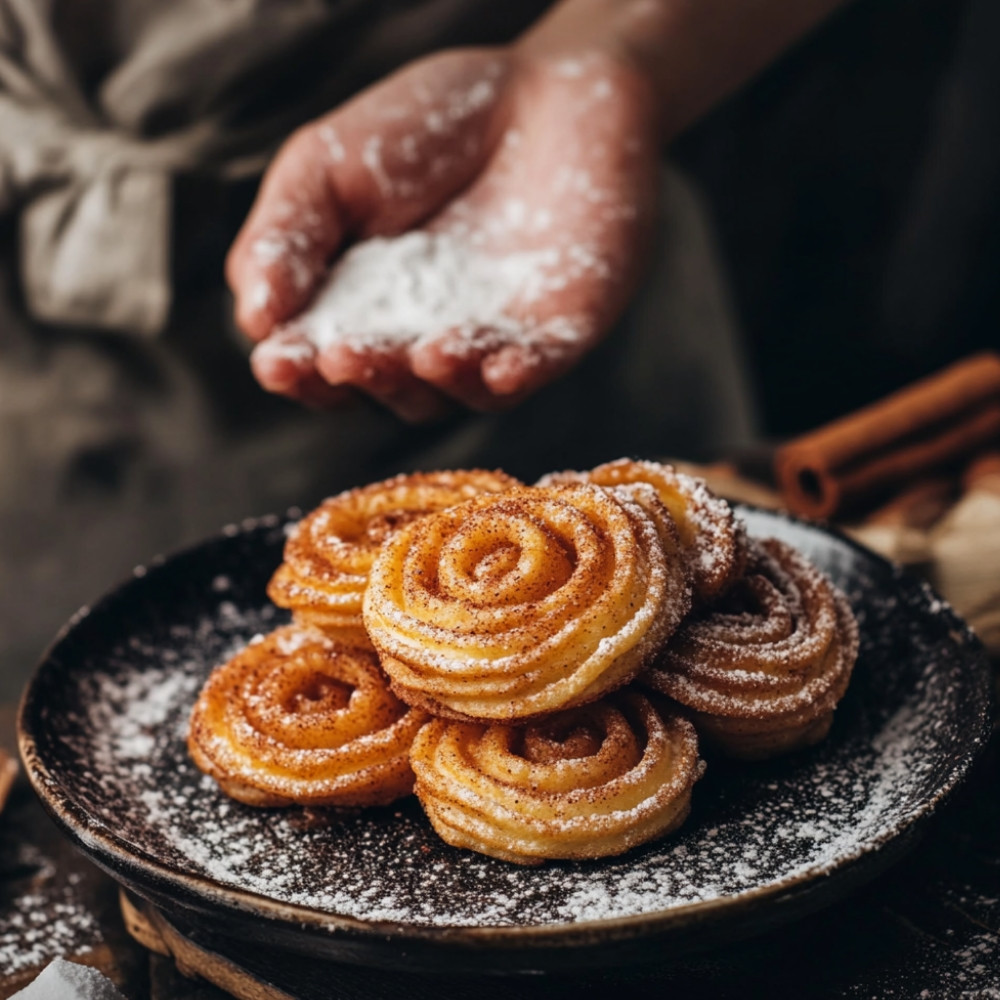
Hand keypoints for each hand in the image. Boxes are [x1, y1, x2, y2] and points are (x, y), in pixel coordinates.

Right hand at [226, 44, 660, 419]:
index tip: (276, 362)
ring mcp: (489, 343)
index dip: (298, 370)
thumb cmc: (422, 128)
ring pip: (456, 392)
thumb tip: (255, 319)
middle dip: (364, 377)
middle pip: (386, 387)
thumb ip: (286, 236)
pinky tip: (498, 368)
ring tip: (420, 352)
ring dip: (435, 381)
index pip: (319, 363)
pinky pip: (537, 370)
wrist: (538, 88)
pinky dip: (517, 375)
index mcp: (356, 313)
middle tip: (339, 357)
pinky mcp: (558, 333)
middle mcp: (419, 341)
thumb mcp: (326, 166)